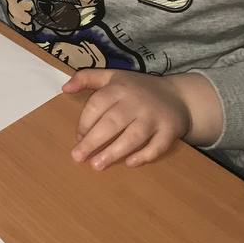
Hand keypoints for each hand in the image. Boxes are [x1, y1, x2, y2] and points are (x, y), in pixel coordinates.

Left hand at [62, 70, 191, 170]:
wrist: (179, 96)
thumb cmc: (138, 89)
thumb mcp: (113, 77)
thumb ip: (87, 77)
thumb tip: (64, 88)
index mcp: (120, 88)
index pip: (97, 105)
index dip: (85, 123)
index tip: (78, 138)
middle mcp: (136, 102)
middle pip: (112, 122)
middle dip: (93, 141)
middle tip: (78, 157)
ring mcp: (154, 117)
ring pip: (133, 136)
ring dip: (114, 152)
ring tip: (97, 165)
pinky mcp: (170, 131)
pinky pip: (157, 146)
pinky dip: (144, 156)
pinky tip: (129, 164)